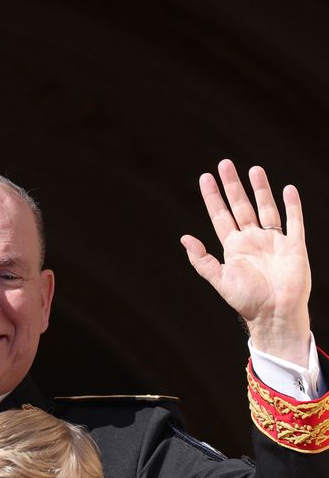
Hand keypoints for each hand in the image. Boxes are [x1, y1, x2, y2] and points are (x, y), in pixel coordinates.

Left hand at [181, 160, 310, 363]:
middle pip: (241, 206)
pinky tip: (287, 189)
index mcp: (234, 248)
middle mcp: (253, 241)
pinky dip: (292, 205)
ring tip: (254, 169)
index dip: (213, 197)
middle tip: (225, 163)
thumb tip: (184, 238)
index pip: (221, 216)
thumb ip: (202, 260)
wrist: (274, 314)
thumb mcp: (220, 280)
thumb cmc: (247, 301)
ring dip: (260, 189)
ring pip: (266, 208)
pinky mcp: (294, 245)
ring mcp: (274, 241)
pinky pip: (294, 221)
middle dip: (233, 186)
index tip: (206, 178)